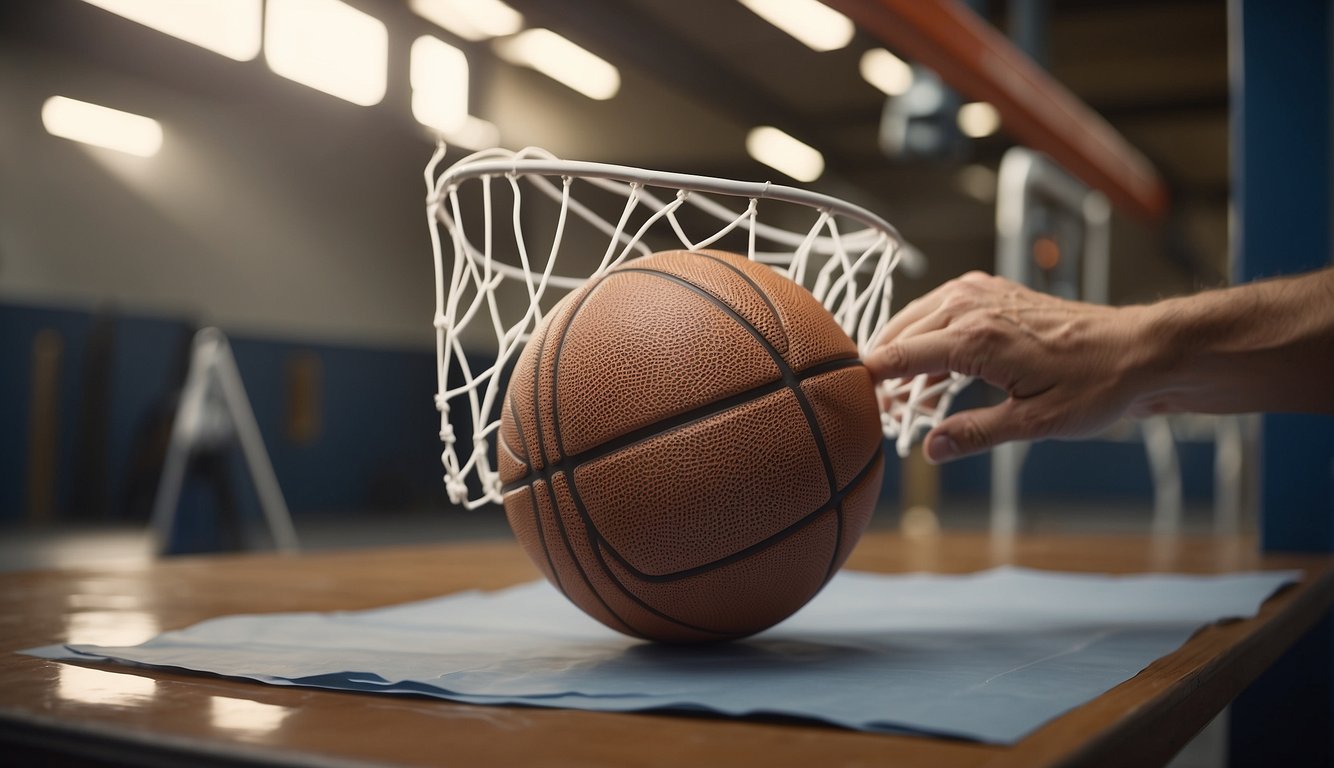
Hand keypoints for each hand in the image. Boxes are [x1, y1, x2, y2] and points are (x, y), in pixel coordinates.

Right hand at [865, 272, 1153, 462]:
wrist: (1139, 350)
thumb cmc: (1096, 385)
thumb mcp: (1035, 423)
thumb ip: (975, 434)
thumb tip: (931, 450)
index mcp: (975, 338)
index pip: (897, 357)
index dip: (867, 382)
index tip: (847, 406)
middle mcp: (971, 305)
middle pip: (898, 337)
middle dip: (883, 376)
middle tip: (879, 416)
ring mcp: (980, 292)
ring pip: (915, 322)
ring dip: (904, 359)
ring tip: (904, 404)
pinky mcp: (991, 292)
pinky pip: (939, 313)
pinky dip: (927, 342)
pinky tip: (932, 378)